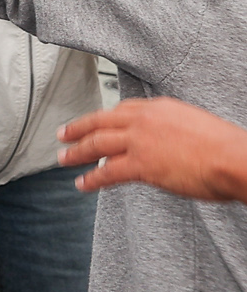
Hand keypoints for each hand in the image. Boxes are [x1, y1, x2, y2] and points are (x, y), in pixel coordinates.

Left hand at [59, 97, 246, 200]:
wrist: (234, 159)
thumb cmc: (226, 148)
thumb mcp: (195, 125)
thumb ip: (174, 130)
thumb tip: (170, 143)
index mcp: (159, 108)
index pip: (122, 109)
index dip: (104, 118)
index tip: (94, 123)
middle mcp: (144, 120)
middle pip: (101, 121)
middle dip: (78, 128)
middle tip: (62, 134)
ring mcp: (140, 141)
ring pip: (97, 144)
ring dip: (77, 152)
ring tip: (64, 158)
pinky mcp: (141, 164)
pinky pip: (108, 171)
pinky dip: (92, 178)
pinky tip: (83, 184)